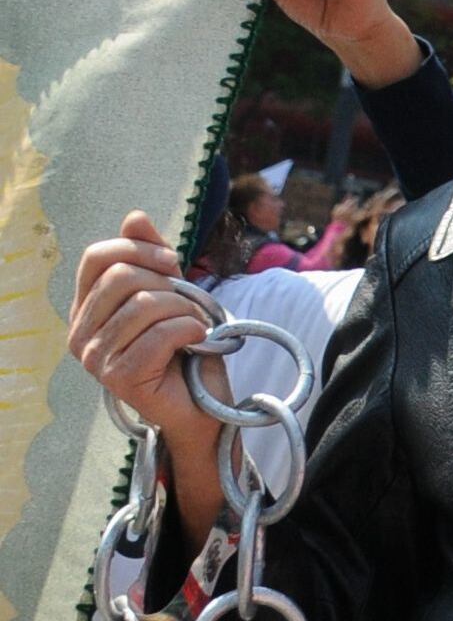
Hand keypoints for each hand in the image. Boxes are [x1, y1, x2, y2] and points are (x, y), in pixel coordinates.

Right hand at [64, 215, 223, 458]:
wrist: (204, 403)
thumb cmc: (186, 347)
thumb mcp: (171, 292)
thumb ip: (152, 255)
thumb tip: (134, 217)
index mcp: (85, 308)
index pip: (96, 257)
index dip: (139, 250)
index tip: (173, 263)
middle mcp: (79, 333)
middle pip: (122, 277)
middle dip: (169, 285)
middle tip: (189, 306)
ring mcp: (93, 359)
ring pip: (145, 304)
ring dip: (186, 310)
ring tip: (194, 326)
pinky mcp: (119, 378)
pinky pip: (160, 334)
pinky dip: (190, 330)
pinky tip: (197, 340)